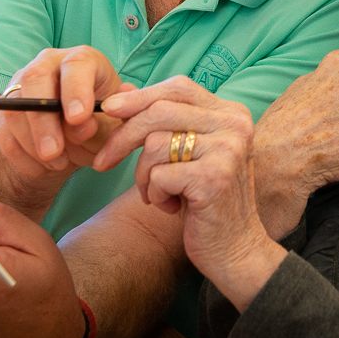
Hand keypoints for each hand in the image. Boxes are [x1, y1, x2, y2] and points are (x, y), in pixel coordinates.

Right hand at [0, 46, 126, 179]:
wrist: (79, 136)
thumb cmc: (102, 123)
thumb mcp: (114, 124)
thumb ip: (107, 123)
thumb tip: (88, 122)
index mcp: (84, 60)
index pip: (76, 64)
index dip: (76, 90)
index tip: (79, 119)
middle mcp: (50, 63)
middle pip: (35, 79)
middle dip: (44, 120)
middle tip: (54, 152)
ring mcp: (23, 83)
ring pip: (15, 108)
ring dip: (32, 143)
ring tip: (58, 164)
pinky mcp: (6, 107)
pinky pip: (3, 130)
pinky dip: (20, 154)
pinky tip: (41, 168)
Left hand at [93, 79, 287, 312]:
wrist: (236, 250)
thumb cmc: (205, 200)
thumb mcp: (187, 154)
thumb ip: (162, 121)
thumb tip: (121, 90)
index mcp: (231, 113)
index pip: (178, 87)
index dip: (140, 96)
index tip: (109, 110)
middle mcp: (234, 125)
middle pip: (159, 111)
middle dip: (122, 137)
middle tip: (102, 162)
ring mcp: (227, 150)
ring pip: (154, 144)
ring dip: (142, 176)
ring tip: (156, 194)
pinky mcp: (214, 178)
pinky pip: (159, 175)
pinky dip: (153, 194)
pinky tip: (170, 208)